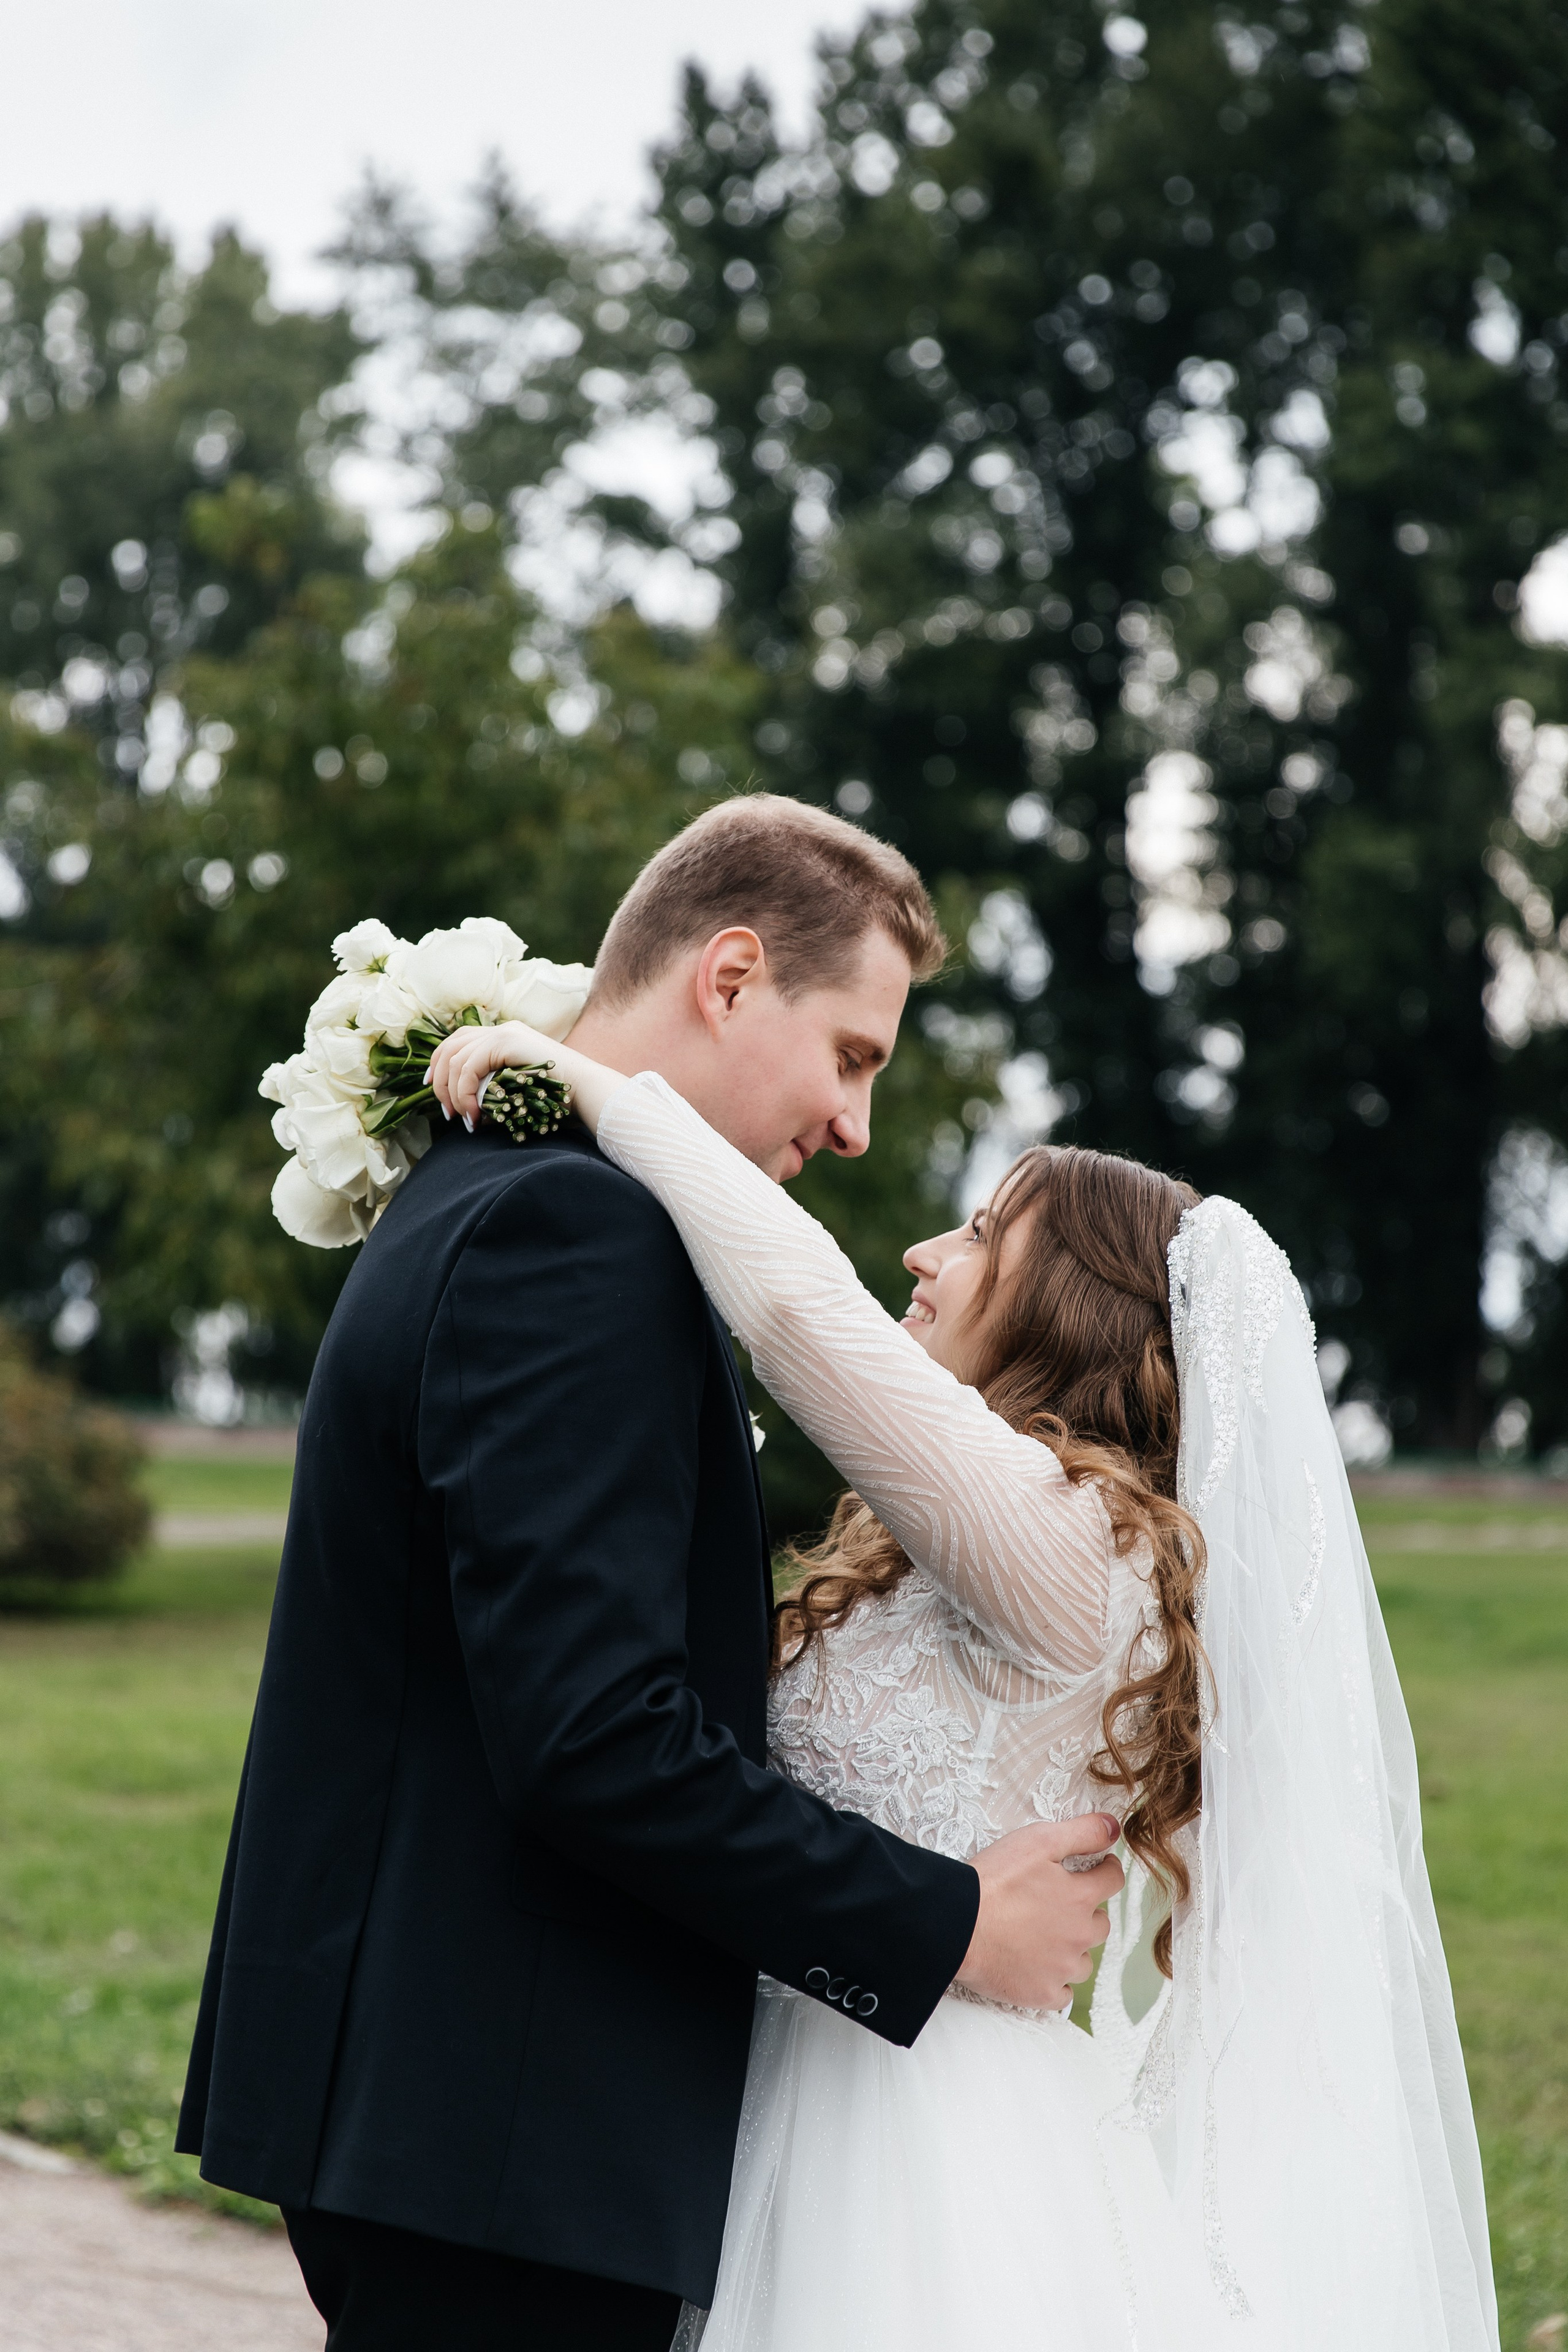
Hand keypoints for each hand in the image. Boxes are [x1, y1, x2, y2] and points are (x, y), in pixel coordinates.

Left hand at [427, 1023, 629, 1135]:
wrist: (588, 1093)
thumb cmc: (560, 1100)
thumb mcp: (519, 1093)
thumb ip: (494, 1092)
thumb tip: (469, 1111)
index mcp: (507, 1037)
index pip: (460, 1041)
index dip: (440, 1063)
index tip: (434, 1089)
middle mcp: (503, 1029)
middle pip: (451, 1045)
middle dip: (440, 1080)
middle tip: (447, 1111)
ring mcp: (505, 1032)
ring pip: (455, 1057)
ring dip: (452, 1092)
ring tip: (464, 1119)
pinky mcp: (507, 1041)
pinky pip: (468, 1067)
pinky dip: (464, 1093)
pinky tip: (475, 1114)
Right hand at [955, 1812, 1123, 2011]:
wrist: (957, 1925)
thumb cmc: (994, 1881)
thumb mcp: (1038, 1841)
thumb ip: (1082, 1832)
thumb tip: (1114, 1826)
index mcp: (1080, 1897)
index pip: (1112, 1880)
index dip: (1105, 1869)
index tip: (1097, 1866)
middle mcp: (1079, 1936)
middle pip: (1101, 1924)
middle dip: (1087, 1912)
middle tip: (1059, 1904)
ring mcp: (1061, 1969)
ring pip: (1083, 1961)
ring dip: (1072, 1949)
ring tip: (1045, 1937)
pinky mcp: (1041, 1994)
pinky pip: (1062, 1993)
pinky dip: (1055, 1982)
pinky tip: (1038, 1968)